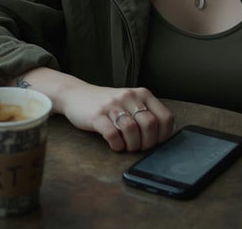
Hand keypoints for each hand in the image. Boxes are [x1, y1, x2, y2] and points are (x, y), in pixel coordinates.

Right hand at [17, 68, 174, 151]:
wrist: (76, 95)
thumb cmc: (107, 104)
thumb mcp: (130, 103)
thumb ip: (146, 114)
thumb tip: (163, 137)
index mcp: (142, 94)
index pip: (165, 118)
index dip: (163, 136)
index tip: (155, 142)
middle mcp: (129, 97)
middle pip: (150, 125)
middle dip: (147, 143)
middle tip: (139, 147)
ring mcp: (112, 105)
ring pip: (132, 130)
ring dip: (132, 145)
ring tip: (127, 146)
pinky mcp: (97, 115)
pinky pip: (112, 135)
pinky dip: (117, 145)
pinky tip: (115, 145)